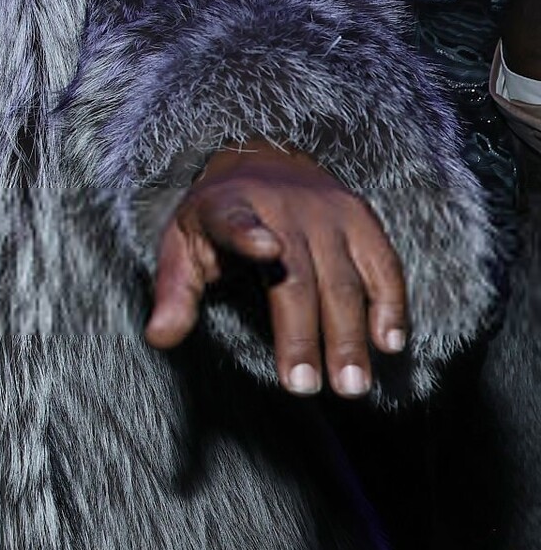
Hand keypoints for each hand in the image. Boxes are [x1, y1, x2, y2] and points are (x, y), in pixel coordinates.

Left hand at [148, 140, 405, 396]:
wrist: (266, 161)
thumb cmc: (216, 220)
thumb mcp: (182, 245)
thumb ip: (174, 292)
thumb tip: (159, 338)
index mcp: (228, 207)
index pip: (234, 221)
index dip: (248, 235)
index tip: (267, 250)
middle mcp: (283, 207)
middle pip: (296, 276)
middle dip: (302, 335)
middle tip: (303, 387)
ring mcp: (329, 212)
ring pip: (344, 279)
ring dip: (349, 335)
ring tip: (351, 385)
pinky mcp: (362, 219)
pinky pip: (383, 266)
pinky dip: (390, 305)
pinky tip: (389, 345)